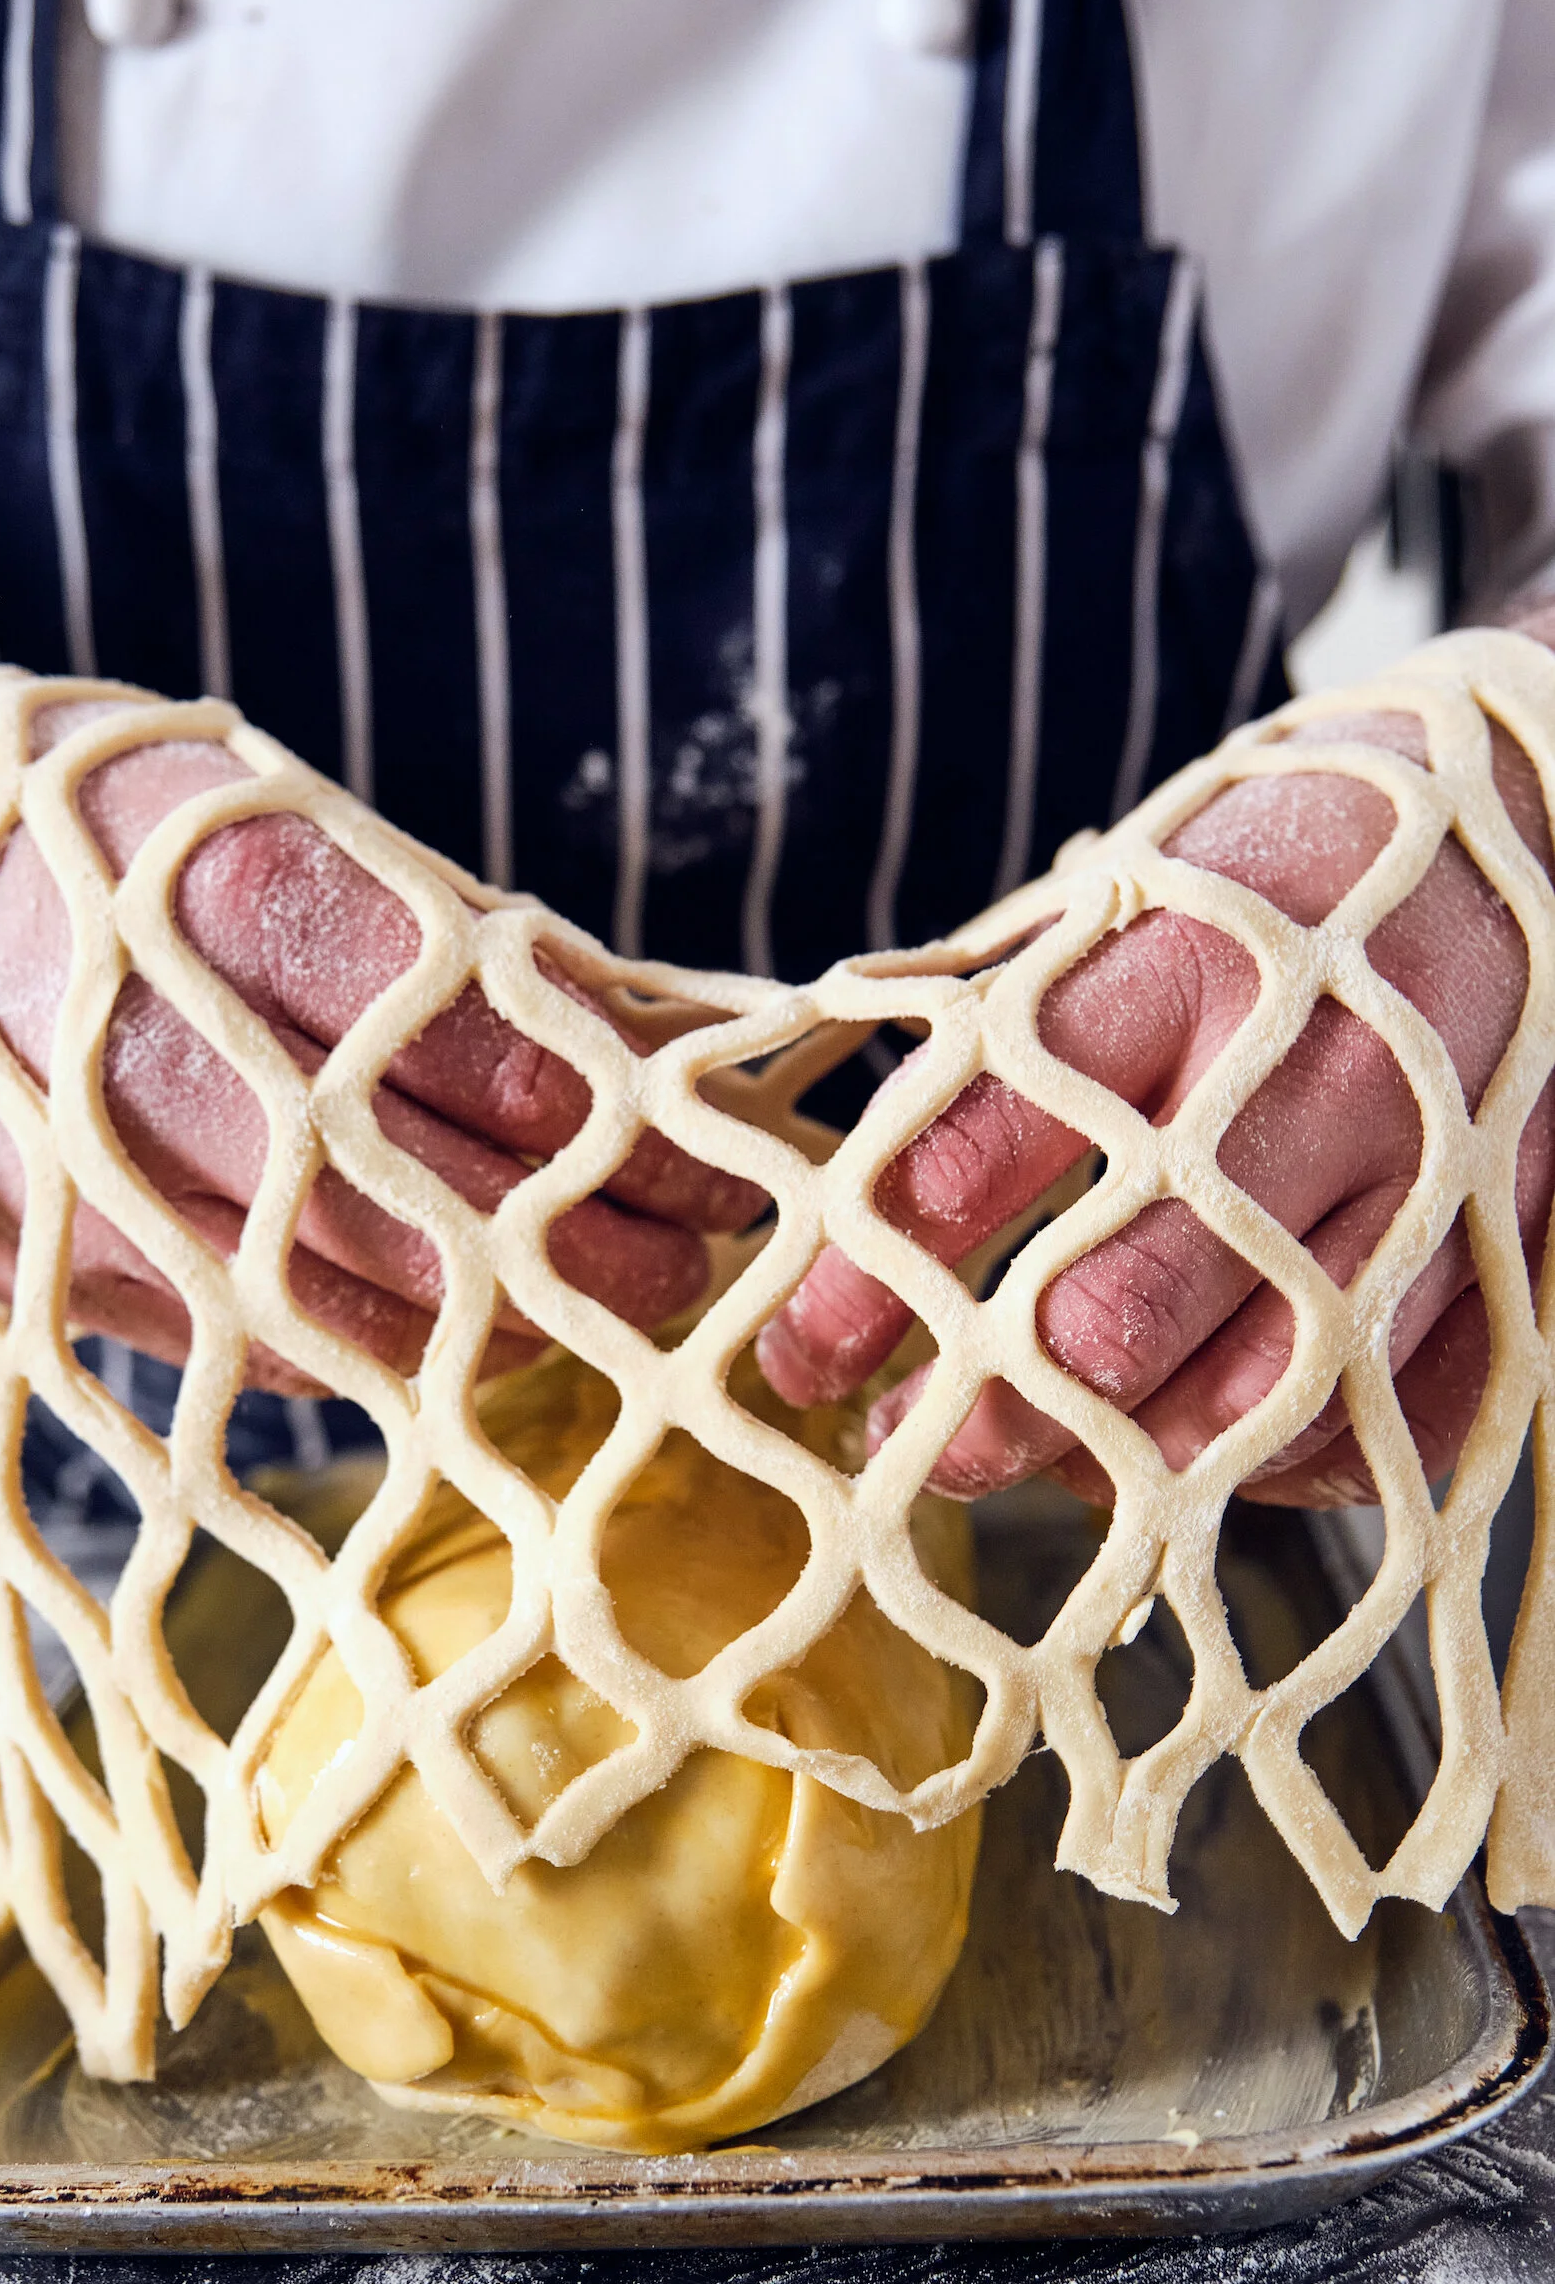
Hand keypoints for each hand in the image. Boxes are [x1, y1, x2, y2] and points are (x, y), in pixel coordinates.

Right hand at [0, 698, 763, 1392]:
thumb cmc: (51, 819)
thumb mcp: (244, 805)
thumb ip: (427, 929)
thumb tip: (620, 1027)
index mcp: (234, 909)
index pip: (501, 1051)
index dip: (637, 1117)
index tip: (728, 1141)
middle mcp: (168, 1065)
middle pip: (450, 1206)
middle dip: (606, 1247)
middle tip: (705, 1249)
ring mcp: (99, 1193)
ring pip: (363, 1312)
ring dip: (512, 1323)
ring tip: (607, 1303)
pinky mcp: (49, 1281)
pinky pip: (257, 1352)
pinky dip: (379, 1349)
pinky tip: (453, 1330)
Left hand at [757, 691, 1554, 1507]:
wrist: (1527, 819)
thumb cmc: (1283, 876)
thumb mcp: (1127, 904)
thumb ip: (1006, 1034)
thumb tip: (846, 1189)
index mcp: (1175, 971)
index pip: (971, 1157)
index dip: (860, 1283)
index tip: (802, 1354)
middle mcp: (1302, 1082)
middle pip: (1109, 1317)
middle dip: (984, 1417)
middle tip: (906, 1441)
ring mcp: (1421, 1176)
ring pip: (1252, 1399)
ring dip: (1122, 1464)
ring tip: (1039, 1465)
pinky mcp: (1503, 1244)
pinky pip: (1390, 1422)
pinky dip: (1284, 1464)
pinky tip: (1209, 1448)